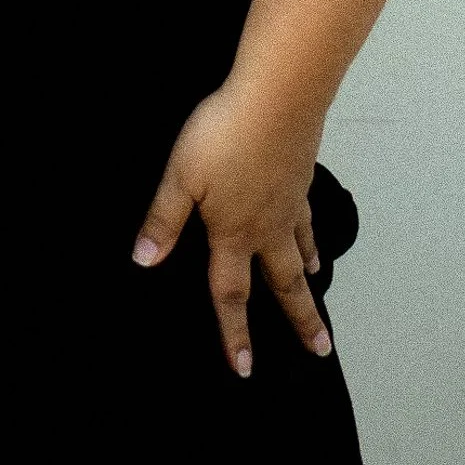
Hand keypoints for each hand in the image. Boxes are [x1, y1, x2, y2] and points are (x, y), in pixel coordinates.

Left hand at [131, 81, 331, 376]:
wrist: (278, 96)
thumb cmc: (225, 134)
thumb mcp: (181, 176)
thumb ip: (164, 219)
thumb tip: (144, 259)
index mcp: (234, 232)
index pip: (231, 293)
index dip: (234, 332)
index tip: (244, 368)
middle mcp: (268, 226)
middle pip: (284, 284)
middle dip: (299, 320)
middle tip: (320, 349)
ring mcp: (290, 201)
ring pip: (301, 249)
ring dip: (308, 276)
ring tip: (315, 288)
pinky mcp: (301, 174)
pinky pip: (307, 214)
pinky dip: (312, 231)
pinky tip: (312, 231)